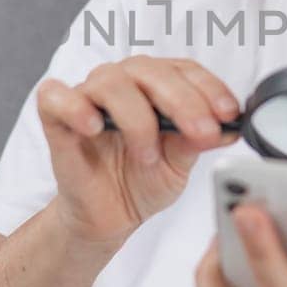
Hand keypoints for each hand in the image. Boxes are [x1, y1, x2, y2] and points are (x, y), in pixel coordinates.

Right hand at [38, 55, 240, 246]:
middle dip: (184, 102)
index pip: (185, 70)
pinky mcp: (56, 117)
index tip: (230, 114)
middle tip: (202, 133)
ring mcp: (88, 96)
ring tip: (147, 155)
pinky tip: (95, 127)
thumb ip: (196, 141)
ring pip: (111, 82)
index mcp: (157, 85)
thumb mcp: (179, 165)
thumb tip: (227, 126)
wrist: (109, 216)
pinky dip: (76, 107)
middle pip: (152, 72)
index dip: (210, 88)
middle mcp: (124, 82)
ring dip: (138, 118)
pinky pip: (56, 96)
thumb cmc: (142, 180)